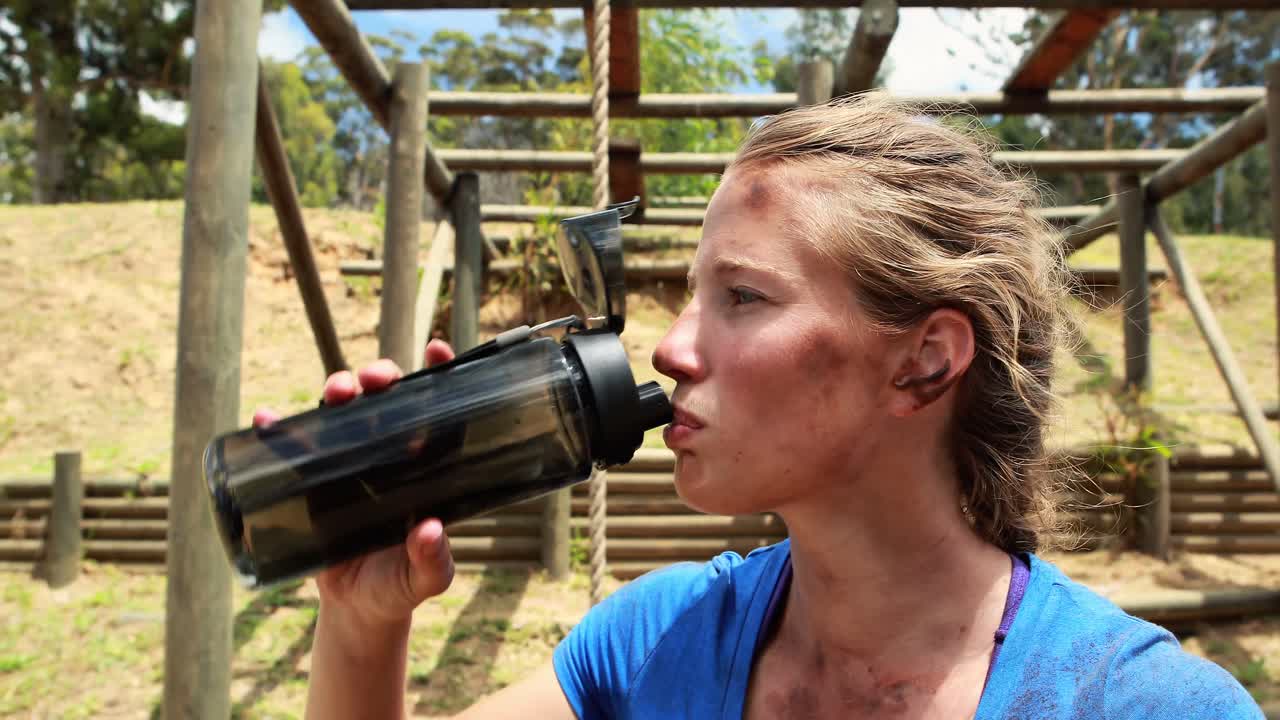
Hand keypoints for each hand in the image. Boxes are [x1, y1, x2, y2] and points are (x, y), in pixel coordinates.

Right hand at [252, 339, 458, 629]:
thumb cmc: (399, 586)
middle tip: (376, 378)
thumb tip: (430, 530)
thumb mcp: (424, 579)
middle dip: (379, 378)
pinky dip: (277, 429)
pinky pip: (292, 447)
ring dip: (337, 391)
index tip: (437, 348)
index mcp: (422, 470)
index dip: (438, 377)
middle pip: (384, 402)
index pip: (435, 413)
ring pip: (341, 414)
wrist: (357, 610)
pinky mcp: (312, 482)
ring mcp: (348, 466)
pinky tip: (267, 419)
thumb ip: (432, 559)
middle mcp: (388, 457)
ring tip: (337, 391)